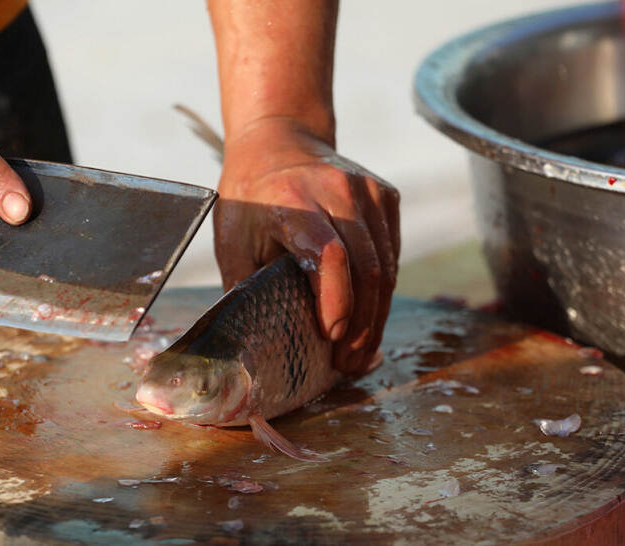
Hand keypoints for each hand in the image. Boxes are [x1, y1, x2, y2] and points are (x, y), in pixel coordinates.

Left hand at [213, 118, 399, 373]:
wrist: (279, 141)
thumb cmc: (250, 197)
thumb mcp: (231, 239)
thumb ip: (246, 288)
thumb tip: (255, 346)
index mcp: (291, 199)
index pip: (328, 254)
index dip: (335, 301)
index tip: (330, 337)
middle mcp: (337, 190)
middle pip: (365, 267)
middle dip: (360, 324)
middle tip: (347, 363)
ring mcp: (368, 190)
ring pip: (385, 265)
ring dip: (376, 316)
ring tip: (360, 352)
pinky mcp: (386, 196)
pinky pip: (392, 254)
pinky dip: (382, 291)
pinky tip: (368, 318)